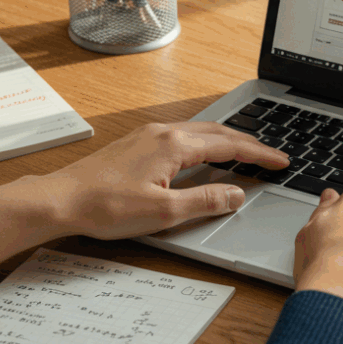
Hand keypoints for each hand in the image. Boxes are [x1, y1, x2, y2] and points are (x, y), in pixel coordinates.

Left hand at [46, 121, 287, 238]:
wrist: (61, 200)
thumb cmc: (105, 207)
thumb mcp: (163, 212)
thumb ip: (205, 202)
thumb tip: (236, 195)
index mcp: (174, 145)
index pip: (229, 146)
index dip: (259, 155)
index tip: (281, 161)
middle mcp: (163, 132)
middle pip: (217, 132)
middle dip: (248, 143)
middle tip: (271, 156)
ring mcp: (147, 134)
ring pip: (199, 131)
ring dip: (226, 140)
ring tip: (245, 152)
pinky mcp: (135, 143)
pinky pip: (181, 135)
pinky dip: (204, 142)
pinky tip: (202, 154)